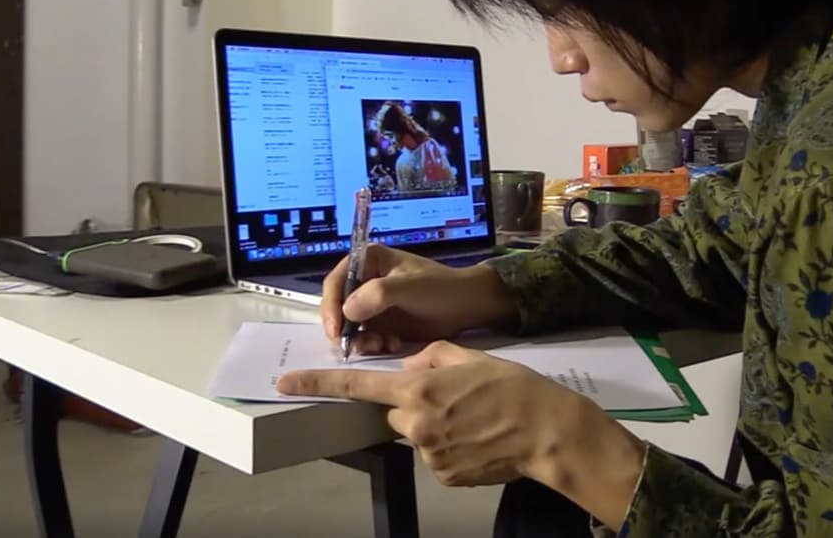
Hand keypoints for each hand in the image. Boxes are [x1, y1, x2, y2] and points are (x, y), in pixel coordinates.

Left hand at [277, 342, 646, 525]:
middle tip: (455, 399)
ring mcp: (428, 454)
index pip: (357, 385)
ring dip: (438, 426)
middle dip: (415, 403)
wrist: (547, 432)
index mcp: (418, 389)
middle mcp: (416, 424)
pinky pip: (437, 456)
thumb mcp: (471, 356)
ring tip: (476, 419)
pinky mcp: (443, 476)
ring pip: (418, 434)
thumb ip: (431, 358)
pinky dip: (452, 447)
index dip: (318, 383)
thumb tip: (410, 369)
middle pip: (396, 412)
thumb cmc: (514, 387)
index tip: (284, 384)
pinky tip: (479, 440)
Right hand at [320, 244, 516, 353]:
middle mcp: (365, 280)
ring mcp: (372, 303)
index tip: (336, 329)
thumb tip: (347, 310)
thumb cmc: (440, 288)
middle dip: (345, 327)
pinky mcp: (381, 322)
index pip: (336, 281)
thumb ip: (377, 294)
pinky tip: (392, 344)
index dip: (330, 305)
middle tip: (355, 345)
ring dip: (361, 339)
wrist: (467, 306)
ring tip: (381, 345)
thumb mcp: (409, 287)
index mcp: (369, 260)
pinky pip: (365, 337)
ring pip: (350, 325)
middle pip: (338, 306)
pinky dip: (373, 344)